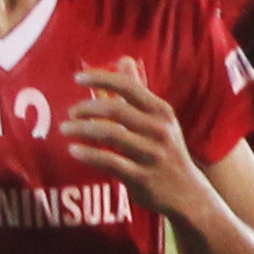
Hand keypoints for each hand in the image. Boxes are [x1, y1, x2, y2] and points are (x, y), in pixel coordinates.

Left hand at [66, 61, 208, 211]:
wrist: (187, 193)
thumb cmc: (167, 151)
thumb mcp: (159, 119)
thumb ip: (139, 91)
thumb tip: (124, 60)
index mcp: (161, 111)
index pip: (128, 86)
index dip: (101, 78)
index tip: (77, 78)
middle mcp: (159, 130)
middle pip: (115, 110)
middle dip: (86, 108)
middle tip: (69, 113)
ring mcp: (152, 154)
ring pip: (110, 135)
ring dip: (82, 130)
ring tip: (65, 130)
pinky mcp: (142, 177)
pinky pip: (110, 162)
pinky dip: (89, 154)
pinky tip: (74, 150)